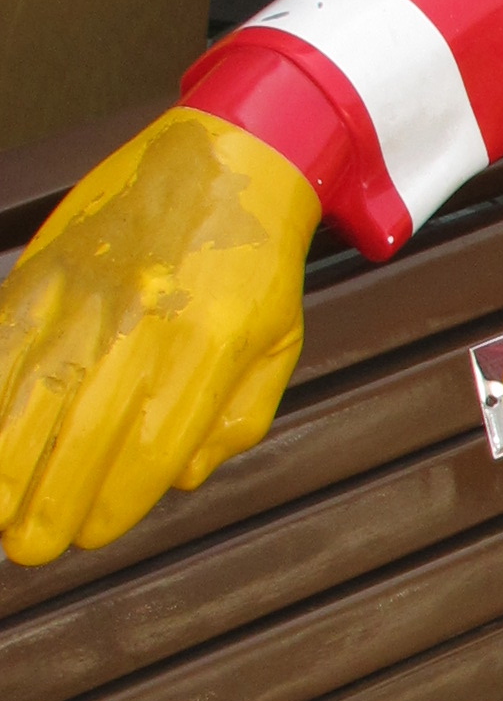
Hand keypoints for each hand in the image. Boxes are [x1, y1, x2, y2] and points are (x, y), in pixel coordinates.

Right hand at [0, 109, 320, 565]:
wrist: (228, 153)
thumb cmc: (257, 261)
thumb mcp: (277, 343)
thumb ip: (233, 421)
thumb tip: (175, 480)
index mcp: (209, 342)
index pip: (149, 444)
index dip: (113, 502)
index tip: (90, 535)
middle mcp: (142, 318)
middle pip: (79, 430)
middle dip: (46, 501)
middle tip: (27, 547)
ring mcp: (85, 290)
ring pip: (26, 391)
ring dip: (3, 461)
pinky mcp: (43, 268)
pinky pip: (0, 341)